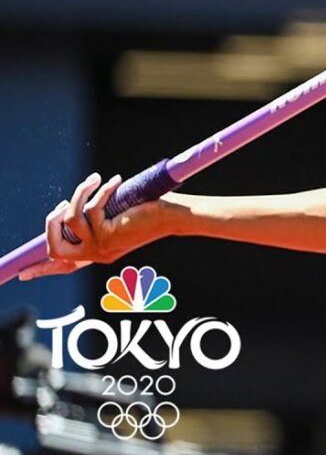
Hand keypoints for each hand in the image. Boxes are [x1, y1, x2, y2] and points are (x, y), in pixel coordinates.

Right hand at [20, 173, 167, 279]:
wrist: (173, 217)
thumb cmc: (147, 213)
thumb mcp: (115, 219)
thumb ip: (94, 220)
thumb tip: (71, 208)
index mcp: (96, 254)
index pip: (64, 266)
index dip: (42, 269)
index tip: (23, 274)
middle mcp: (96, 255)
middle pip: (53, 246)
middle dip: (50, 221)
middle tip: (65, 202)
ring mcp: (101, 247)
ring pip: (70, 219)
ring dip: (80, 193)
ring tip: (96, 179)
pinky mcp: (108, 234)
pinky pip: (91, 208)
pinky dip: (101, 190)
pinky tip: (115, 182)